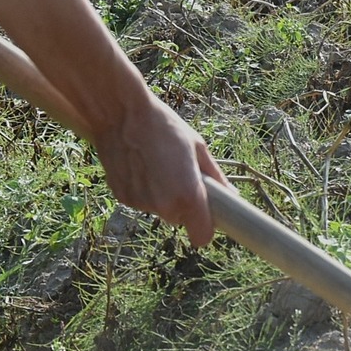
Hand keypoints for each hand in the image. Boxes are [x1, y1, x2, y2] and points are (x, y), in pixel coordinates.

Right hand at [91, 95, 227, 245]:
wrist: (120, 114)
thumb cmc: (164, 126)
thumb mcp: (197, 147)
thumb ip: (215, 177)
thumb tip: (230, 195)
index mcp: (187, 195)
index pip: (202, 236)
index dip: (207, 226)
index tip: (207, 212)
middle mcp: (163, 205)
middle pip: (180, 219)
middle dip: (185, 204)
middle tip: (182, 174)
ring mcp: (140, 203)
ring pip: (160, 209)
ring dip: (164, 195)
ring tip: (159, 164)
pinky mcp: (122, 198)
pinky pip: (142, 201)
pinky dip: (146, 190)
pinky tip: (142, 166)